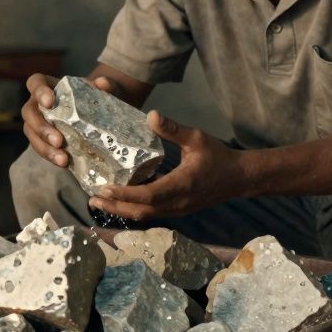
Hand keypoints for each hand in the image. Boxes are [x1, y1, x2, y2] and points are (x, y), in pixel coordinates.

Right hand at [21, 73, 121, 167]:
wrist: (97, 114)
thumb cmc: (94, 96)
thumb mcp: (102, 90)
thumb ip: (105, 85)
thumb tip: (103, 83)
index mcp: (47, 86)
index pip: (36, 83)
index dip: (39, 91)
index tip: (49, 102)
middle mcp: (37, 104)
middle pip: (29, 112)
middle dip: (41, 128)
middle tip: (58, 141)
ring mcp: (37, 122)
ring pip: (31, 134)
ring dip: (45, 148)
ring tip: (62, 159)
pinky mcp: (42, 139)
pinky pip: (40, 148)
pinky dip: (51, 156)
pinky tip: (64, 163)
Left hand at [89, 111, 246, 220]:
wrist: (239, 178)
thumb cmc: (218, 157)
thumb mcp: (197, 138)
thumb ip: (174, 129)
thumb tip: (151, 115)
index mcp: (180, 185)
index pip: (147, 196)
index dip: (124, 194)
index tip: (104, 188)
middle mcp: (177, 203)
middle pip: (141, 212)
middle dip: (115, 206)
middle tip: (92, 197)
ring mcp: (177, 210)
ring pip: (145, 215)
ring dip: (122, 209)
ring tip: (101, 200)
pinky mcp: (177, 210)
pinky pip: (151, 213)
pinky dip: (134, 208)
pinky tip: (121, 199)